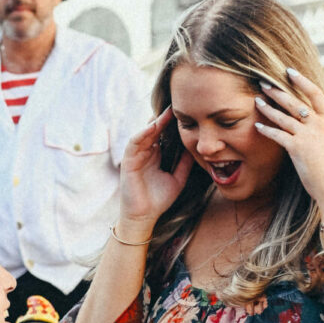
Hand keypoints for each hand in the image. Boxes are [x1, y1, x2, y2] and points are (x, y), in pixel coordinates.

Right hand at [116, 109, 193, 233]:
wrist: (144, 217)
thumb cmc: (159, 200)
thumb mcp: (178, 178)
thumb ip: (185, 164)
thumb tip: (195, 147)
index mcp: (156, 154)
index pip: (165, 134)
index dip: (174, 124)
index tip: (188, 113)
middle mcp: (146, 152)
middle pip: (155, 130)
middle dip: (166, 118)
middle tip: (179, 105)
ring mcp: (136, 155)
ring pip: (145, 133)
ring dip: (155, 122)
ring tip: (168, 112)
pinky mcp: (128, 161)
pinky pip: (134, 143)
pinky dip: (143, 133)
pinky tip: (153, 126)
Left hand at [253, 71, 323, 219]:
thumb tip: (314, 124)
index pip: (315, 93)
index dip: (302, 81)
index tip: (289, 71)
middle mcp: (320, 124)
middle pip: (295, 101)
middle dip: (277, 91)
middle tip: (264, 82)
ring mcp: (308, 135)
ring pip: (283, 116)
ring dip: (268, 107)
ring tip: (256, 99)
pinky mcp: (297, 148)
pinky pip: (277, 134)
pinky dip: (266, 129)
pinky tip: (257, 125)